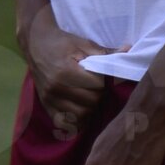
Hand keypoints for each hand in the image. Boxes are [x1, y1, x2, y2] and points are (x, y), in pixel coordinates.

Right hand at [21, 12, 110, 138]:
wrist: (35, 43)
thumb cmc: (61, 42)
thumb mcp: (83, 43)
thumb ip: (105, 52)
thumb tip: (128, 50)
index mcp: (65, 72)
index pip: (97, 87)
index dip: (104, 81)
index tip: (101, 75)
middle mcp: (56, 88)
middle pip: (91, 102)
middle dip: (98, 94)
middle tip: (97, 85)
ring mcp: (49, 99)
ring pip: (81, 115)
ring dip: (89, 107)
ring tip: (89, 95)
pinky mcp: (45, 105)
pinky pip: (65, 122)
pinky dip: (75, 118)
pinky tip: (79, 106)